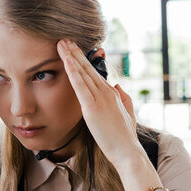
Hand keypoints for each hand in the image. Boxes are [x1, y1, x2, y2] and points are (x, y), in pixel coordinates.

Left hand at [57, 39, 140, 166]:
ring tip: (62, 43)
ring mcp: (100, 98)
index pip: (95, 74)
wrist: (128, 151)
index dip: (84, 60)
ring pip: (83, 73)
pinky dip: (73, 71)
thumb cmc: (125, 137)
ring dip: (71, 57)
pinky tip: (66, 60)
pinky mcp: (92, 107)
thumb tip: (117, 85)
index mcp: (112, 94)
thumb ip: (123, 98)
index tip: (75, 49)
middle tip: (65, 38)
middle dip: (76, 53)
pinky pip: (80, 86)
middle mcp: (107, 92)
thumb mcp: (128, 113)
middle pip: (88, 68)